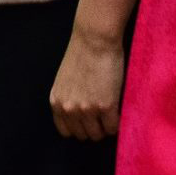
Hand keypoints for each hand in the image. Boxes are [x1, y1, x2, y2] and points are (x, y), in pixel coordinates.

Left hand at [49, 26, 124, 140]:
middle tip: (102, 118)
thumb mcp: (65, 81)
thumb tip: (78, 116)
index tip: (87, 123)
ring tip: (110, 115)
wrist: (94, 39)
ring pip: (98, 134)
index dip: (78, 128)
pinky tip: (118, 113)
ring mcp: (87, 109)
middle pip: (83, 135)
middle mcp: (69, 108)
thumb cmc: (81, 54)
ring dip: (105, 128)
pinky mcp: (106, 106)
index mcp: (56, 102)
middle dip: (93, 128)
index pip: (66, 131)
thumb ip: (68, 99)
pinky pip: (113, 128)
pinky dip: (117, 124)